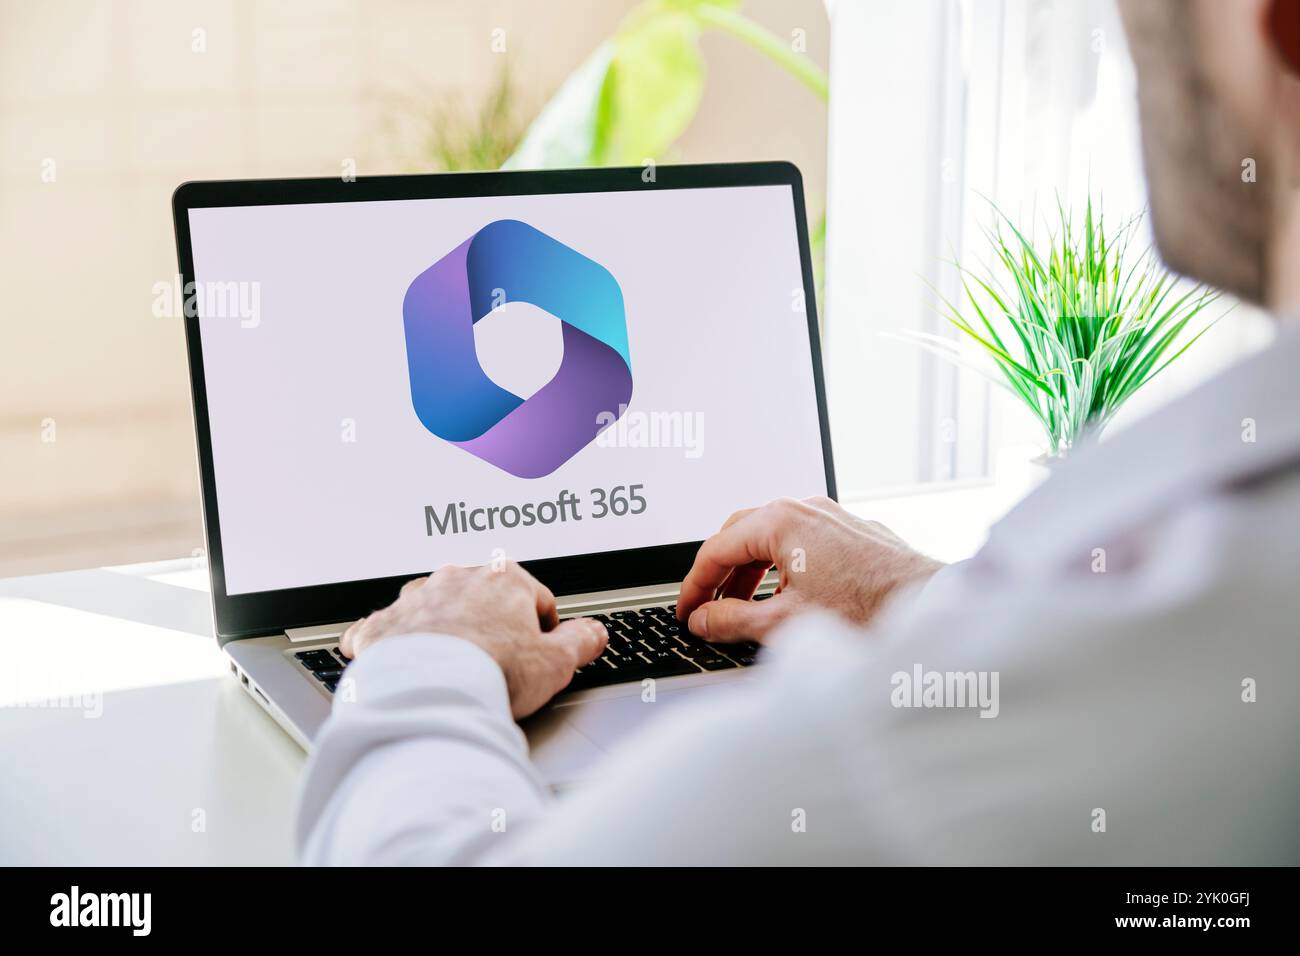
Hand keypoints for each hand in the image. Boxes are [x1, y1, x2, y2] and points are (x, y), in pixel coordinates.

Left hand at [340, 563, 607, 717]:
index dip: (541, 628)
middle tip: (497, 661)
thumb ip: (580, 641)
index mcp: (503, 580)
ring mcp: (415, 601)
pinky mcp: (381, 628)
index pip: (533, 596)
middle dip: (489, 625)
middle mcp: (456, 581)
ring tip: (452, 667)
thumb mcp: (556, 662)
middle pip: (481, 600)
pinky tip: (403, 666)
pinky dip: (395, 645)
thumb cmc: (491, 673)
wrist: (429, 694)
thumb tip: (593, 633)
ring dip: (443, 631)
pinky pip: (388, 631)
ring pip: (434, 609)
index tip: (539, 649)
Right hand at [676, 496, 944, 642]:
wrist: (930, 607)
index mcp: (781, 521)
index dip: (694, 585)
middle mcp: (805, 508)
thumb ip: (731, 620)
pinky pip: (801, 540)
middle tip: (706, 606)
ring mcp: (831, 515)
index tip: (686, 610)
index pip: (716, 549)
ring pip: (772, 536)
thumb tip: (703, 620)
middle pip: (741, 534)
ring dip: (750, 571)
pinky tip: (785, 597)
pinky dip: (781, 565)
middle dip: (720, 573)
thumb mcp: (784, 622)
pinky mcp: (851, 530)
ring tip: (742, 608)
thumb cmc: (869, 610)